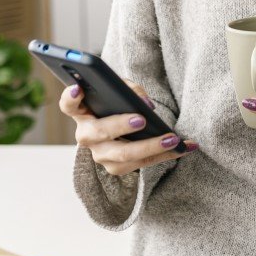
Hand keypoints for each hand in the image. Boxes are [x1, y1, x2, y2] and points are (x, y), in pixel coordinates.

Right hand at [58, 80, 196, 175]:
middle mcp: (86, 136)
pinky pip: (143, 163)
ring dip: (151, 147)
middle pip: (99, 134)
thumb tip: (146, 105)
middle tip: (142, 119)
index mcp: (82, 112)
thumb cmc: (118, 103)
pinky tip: (187, 146)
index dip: (71, 97)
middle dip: (121, 126)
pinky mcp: (118, 168)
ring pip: (123, 156)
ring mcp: (100, 155)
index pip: (68, 104)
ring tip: (173, 139)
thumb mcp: (121, 91)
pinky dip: (167, 154)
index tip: (79, 88)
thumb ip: (130, 90)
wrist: (121, 129)